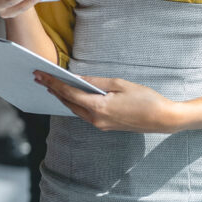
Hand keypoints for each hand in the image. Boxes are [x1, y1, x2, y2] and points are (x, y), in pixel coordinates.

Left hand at [34, 71, 181, 132]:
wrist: (162, 118)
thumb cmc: (145, 98)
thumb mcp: (119, 84)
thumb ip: (96, 82)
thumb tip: (78, 78)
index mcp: (98, 107)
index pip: (69, 93)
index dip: (53, 83)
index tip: (40, 74)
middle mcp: (95, 119)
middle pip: (68, 103)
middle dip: (53, 90)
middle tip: (39, 78)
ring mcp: (100, 125)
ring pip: (75, 109)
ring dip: (62, 97)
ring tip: (51, 85)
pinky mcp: (105, 126)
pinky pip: (84, 113)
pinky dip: (74, 103)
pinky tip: (70, 95)